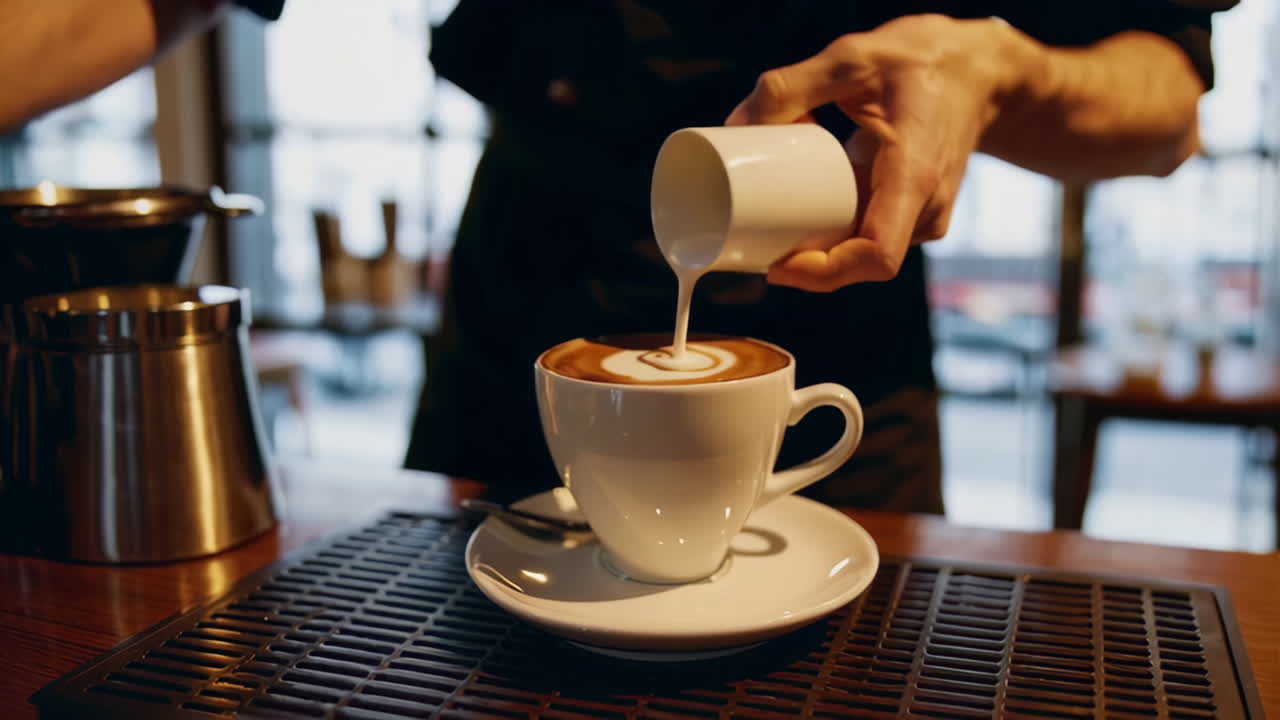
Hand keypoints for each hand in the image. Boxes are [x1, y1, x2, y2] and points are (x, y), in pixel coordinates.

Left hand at [725, 14, 1019, 290]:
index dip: (824, 273)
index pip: (876, 255)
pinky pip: (865, 234)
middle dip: (803, 259)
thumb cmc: (925, 61)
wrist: (981, 74)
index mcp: (914, 176)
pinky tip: (804, 200)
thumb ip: (792, 85)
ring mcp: (921, 216)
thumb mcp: (853, 58)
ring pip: (858, 250)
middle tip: (752, 236)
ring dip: (815, 237)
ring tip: (775, 207)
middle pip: (857, 261)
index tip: (779, 265)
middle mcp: (924, 208)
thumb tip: (738, 124)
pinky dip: (831, 223)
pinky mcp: (910, 214)